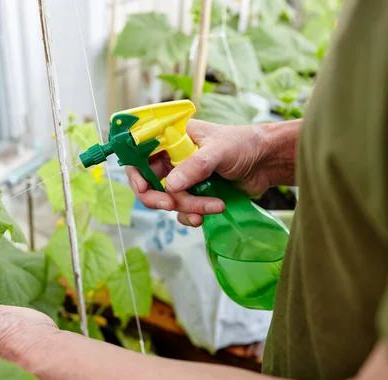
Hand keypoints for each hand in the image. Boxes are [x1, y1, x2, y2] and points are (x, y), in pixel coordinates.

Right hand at [126, 119, 272, 226]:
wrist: (268, 162)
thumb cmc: (244, 144)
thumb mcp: (218, 150)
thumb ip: (194, 166)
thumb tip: (170, 186)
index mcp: (171, 138)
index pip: (140, 154)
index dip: (136, 172)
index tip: (144, 187)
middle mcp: (172, 158)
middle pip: (149, 182)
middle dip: (160, 197)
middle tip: (172, 205)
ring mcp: (183, 178)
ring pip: (168, 200)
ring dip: (186, 207)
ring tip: (212, 206)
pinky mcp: (194, 194)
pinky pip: (181, 211)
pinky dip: (190, 216)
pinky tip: (205, 216)